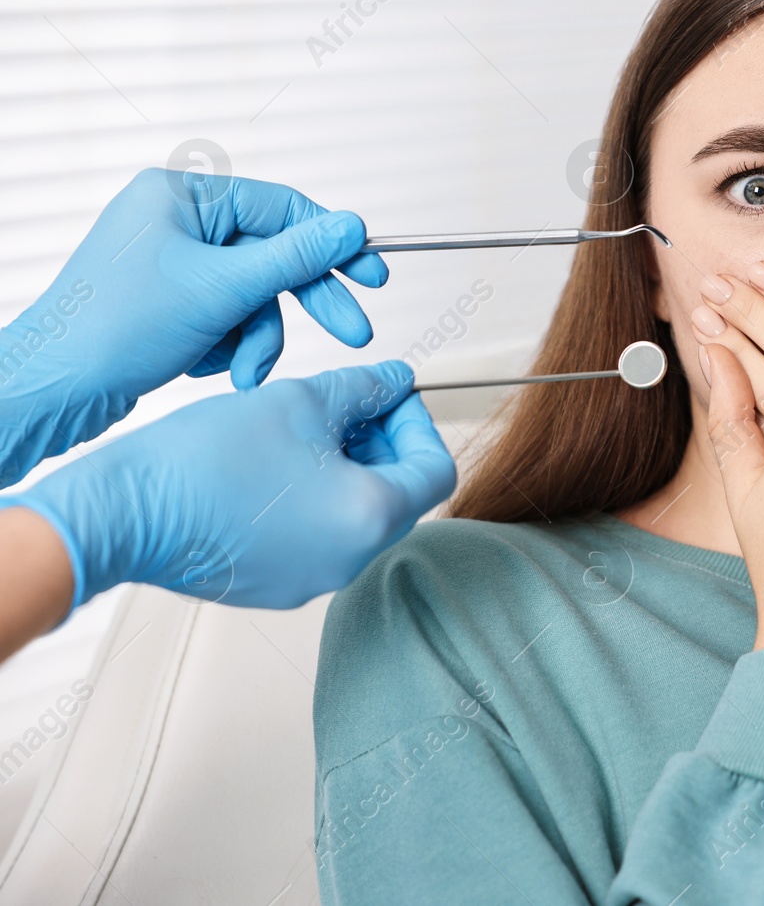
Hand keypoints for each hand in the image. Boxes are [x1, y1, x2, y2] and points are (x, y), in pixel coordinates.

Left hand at [0, 168, 387, 483]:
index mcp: (180, 195)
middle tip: (354, 332)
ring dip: (258, 338)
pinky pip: (229, 317)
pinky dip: (229, 347)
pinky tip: (205, 367)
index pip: (283, 209)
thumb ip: (296, 257)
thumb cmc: (118, 330)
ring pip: (255, 295)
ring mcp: (172, 262)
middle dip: (305, 302)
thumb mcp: (223, 289)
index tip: (373, 276)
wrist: (57, 390)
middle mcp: (176, 220)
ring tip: (243, 373)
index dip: (334, 246)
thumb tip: (352, 225)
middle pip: (272, 255)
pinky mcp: (169, 301)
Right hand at [2, 362, 455, 612]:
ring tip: (308, 429)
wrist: (126, 512)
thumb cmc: (207, 459)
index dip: (418, 425)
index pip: (435, 469)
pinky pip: (318, 538)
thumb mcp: (301, 401)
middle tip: (352, 406)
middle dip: (385, 444)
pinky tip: (278, 464)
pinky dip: (316, 499)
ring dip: (349, 469)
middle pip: (401, 496)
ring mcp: (312, 579)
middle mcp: (350, 559)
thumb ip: (364, 389)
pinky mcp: (275, 584)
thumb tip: (395, 382)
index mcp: (371, 516)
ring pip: (357, 517)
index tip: (389, 397)